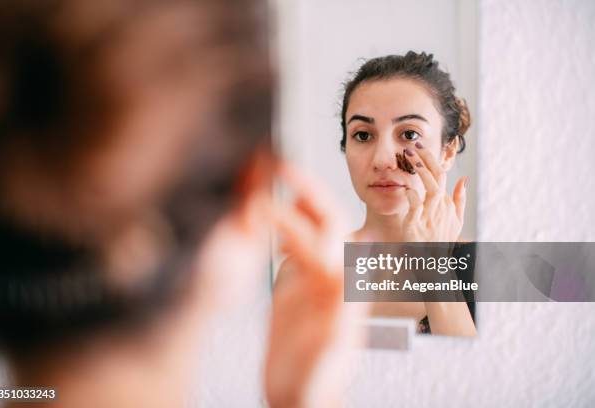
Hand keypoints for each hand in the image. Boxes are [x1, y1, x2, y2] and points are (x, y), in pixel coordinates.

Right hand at [265, 162, 368, 407]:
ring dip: (288, 200)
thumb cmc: (314, 386)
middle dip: (303, 189)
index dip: (294, 217)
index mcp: (341, 290)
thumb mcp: (322, 368)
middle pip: (323, 221)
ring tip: (264, 173)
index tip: (271, 194)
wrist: (302, 399)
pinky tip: (259, 209)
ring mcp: (313, 277)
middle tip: (276, 162)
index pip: (321, 240)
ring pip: (305, 227)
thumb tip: (345, 299)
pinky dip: (274, 222)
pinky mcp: (295, 284)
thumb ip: (335, 335)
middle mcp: (331, 276)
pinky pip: (288, 243)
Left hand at [401, 144, 467, 241]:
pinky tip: (406, 187)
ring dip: (421, 172)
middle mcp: (440, 208)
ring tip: (411, 158)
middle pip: (437, 178)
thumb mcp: (455, 221)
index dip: (431, 160)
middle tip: (414, 146)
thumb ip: (459, 199)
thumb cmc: (442, 240)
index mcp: (447, 203)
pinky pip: (415, 207)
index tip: (421, 147)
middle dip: (426, 159)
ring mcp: (430, 217)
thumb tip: (464, 179)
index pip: (441, 175)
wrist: (433, 263)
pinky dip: (411, 195)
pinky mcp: (415, 226)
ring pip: (430, 189)